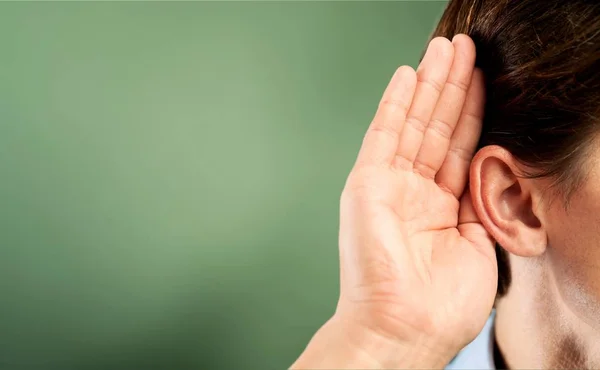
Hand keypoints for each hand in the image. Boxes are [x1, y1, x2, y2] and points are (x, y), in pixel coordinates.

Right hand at [293, 35, 496, 368]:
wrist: (406, 328)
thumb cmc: (441, 303)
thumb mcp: (479, 243)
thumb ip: (480, 200)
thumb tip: (490, 166)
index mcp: (439, 208)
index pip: (458, 148)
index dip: (473, 112)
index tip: (484, 78)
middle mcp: (412, 191)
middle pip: (437, 128)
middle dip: (451, 87)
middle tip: (463, 47)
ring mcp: (388, 185)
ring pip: (414, 124)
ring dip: (430, 85)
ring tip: (445, 49)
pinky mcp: (367, 182)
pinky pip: (383, 135)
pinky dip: (396, 104)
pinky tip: (408, 75)